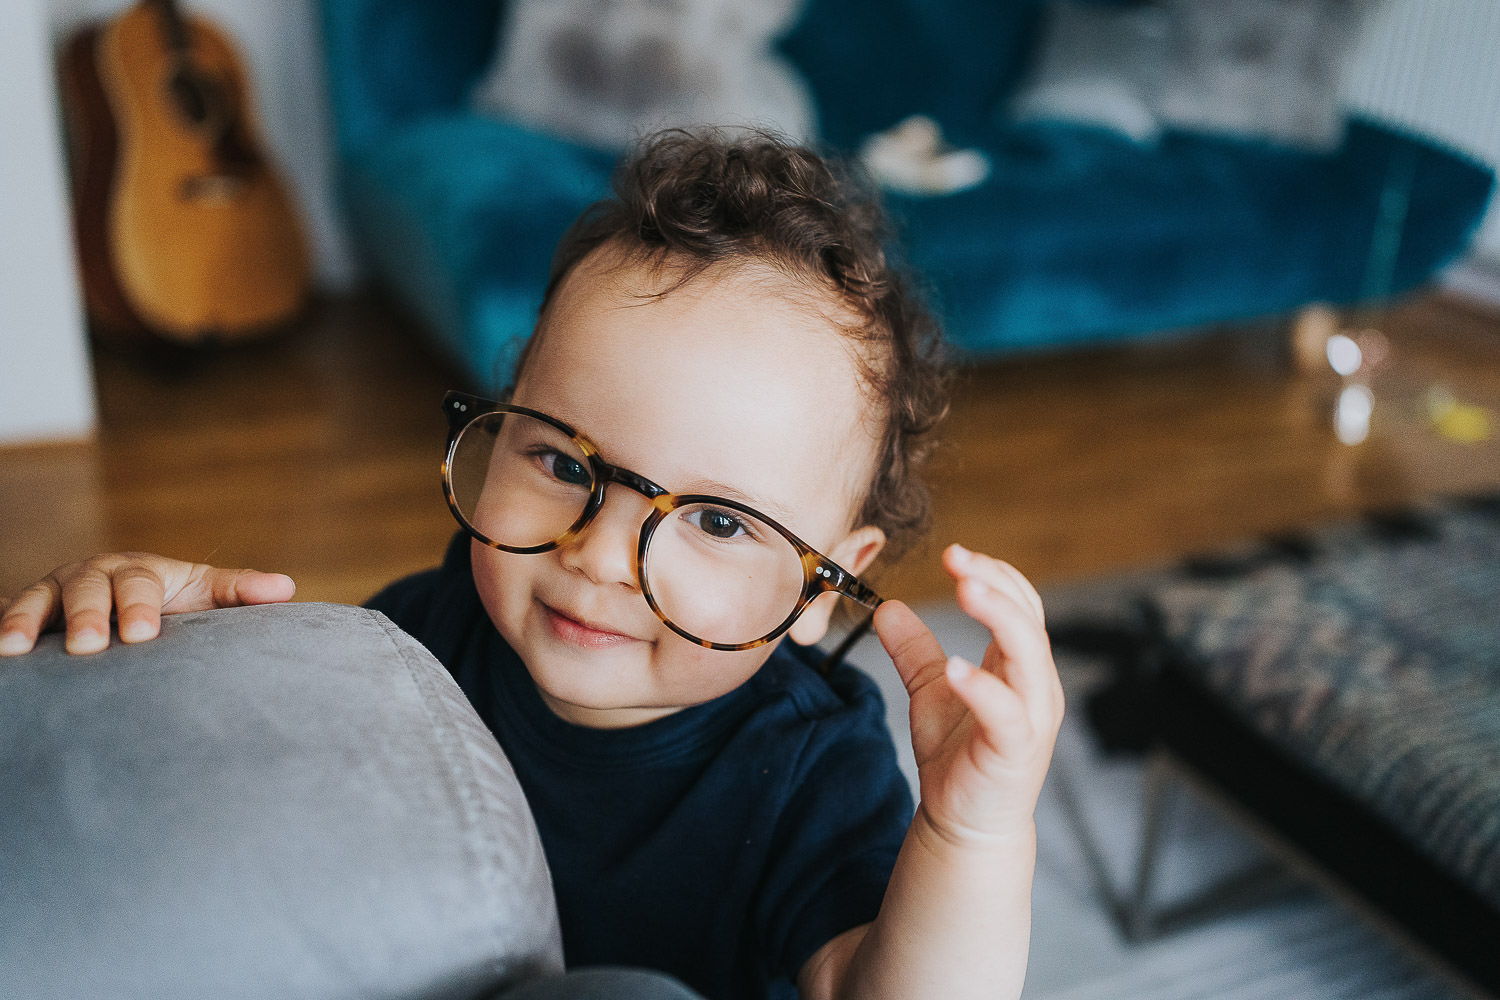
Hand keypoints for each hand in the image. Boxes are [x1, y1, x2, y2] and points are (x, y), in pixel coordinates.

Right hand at [0, 553, 294, 656]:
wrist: (119, 604)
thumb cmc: (170, 601)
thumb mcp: (202, 594)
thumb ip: (239, 592)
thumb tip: (286, 589)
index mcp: (139, 570)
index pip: (140, 583)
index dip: (139, 606)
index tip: (143, 635)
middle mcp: (93, 575)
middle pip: (87, 589)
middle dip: (85, 617)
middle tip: (87, 647)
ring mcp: (55, 593)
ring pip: (37, 601)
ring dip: (25, 622)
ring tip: (16, 648)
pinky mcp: (29, 613)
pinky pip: (9, 616)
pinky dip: (1, 629)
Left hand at [874, 544, 1062, 846]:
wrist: (965, 824)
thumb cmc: (957, 756)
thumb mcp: (931, 690)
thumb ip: (915, 650)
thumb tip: (886, 607)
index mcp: (1019, 666)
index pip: (1020, 604)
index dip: (992, 574)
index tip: (954, 554)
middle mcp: (1034, 685)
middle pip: (1028, 617)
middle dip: (995, 582)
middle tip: (958, 558)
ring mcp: (1031, 717)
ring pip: (1030, 653)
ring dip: (1000, 616)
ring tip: (966, 589)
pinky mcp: (1017, 749)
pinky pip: (1007, 711)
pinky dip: (983, 685)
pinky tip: (956, 667)